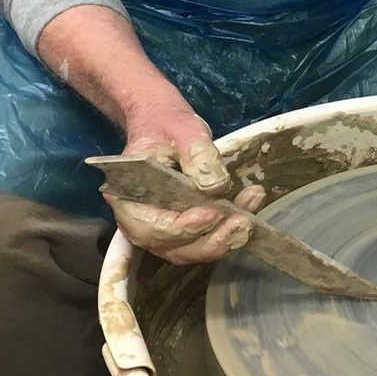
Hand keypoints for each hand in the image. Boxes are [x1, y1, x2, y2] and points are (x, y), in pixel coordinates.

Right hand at [106, 106, 265, 263]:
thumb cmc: (165, 125)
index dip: (183, 227)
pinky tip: (248, 208)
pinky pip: (203, 241)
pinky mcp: (183, 230)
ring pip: (191, 250)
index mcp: (128, 197)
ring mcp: (161, 230)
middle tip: (241, 223)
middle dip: (209, 240)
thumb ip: (197, 155)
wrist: (164, 126)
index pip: (151, 227)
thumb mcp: (182, 130)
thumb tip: (215, 186)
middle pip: (172, 248)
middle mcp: (140, 221)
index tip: (212, 214)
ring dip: (223, 239)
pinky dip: (227, 231)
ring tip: (248, 219)